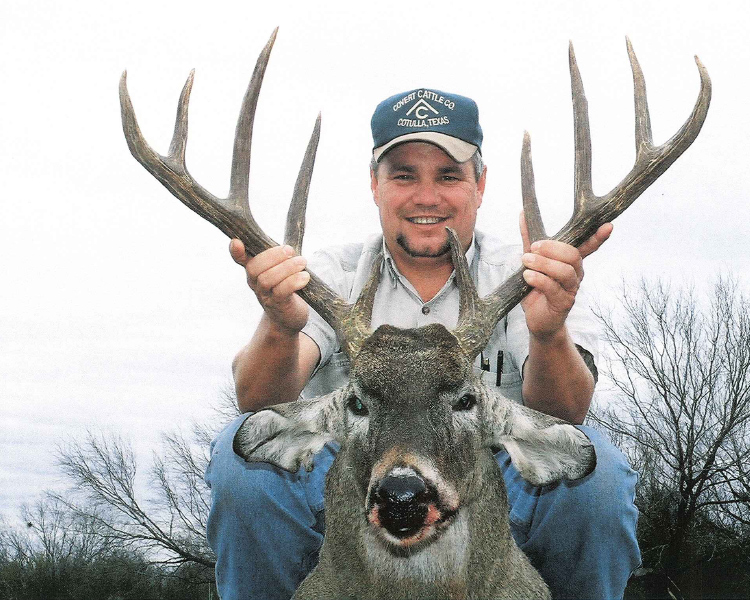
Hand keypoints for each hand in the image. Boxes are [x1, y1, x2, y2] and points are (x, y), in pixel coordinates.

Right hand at [230, 239, 310, 333]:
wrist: (290, 317)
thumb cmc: (287, 285)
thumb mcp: (283, 267)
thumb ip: (283, 251)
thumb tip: (297, 224)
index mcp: (255, 270)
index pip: (240, 259)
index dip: (236, 252)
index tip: (236, 241)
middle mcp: (255, 283)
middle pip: (254, 267)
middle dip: (273, 256)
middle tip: (291, 251)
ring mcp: (265, 296)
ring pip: (267, 279)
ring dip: (287, 268)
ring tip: (302, 262)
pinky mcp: (278, 305)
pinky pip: (281, 292)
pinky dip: (294, 281)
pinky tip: (305, 277)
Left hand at [519, 212, 611, 340]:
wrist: (536, 319)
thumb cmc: (535, 289)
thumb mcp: (531, 262)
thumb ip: (528, 240)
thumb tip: (523, 214)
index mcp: (571, 262)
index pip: (589, 246)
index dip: (598, 237)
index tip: (608, 225)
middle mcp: (576, 274)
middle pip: (573, 255)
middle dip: (553, 248)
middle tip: (533, 247)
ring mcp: (571, 289)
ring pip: (565, 271)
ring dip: (543, 263)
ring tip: (526, 261)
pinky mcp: (563, 303)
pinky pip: (553, 287)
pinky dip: (539, 279)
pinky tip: (528, 276)